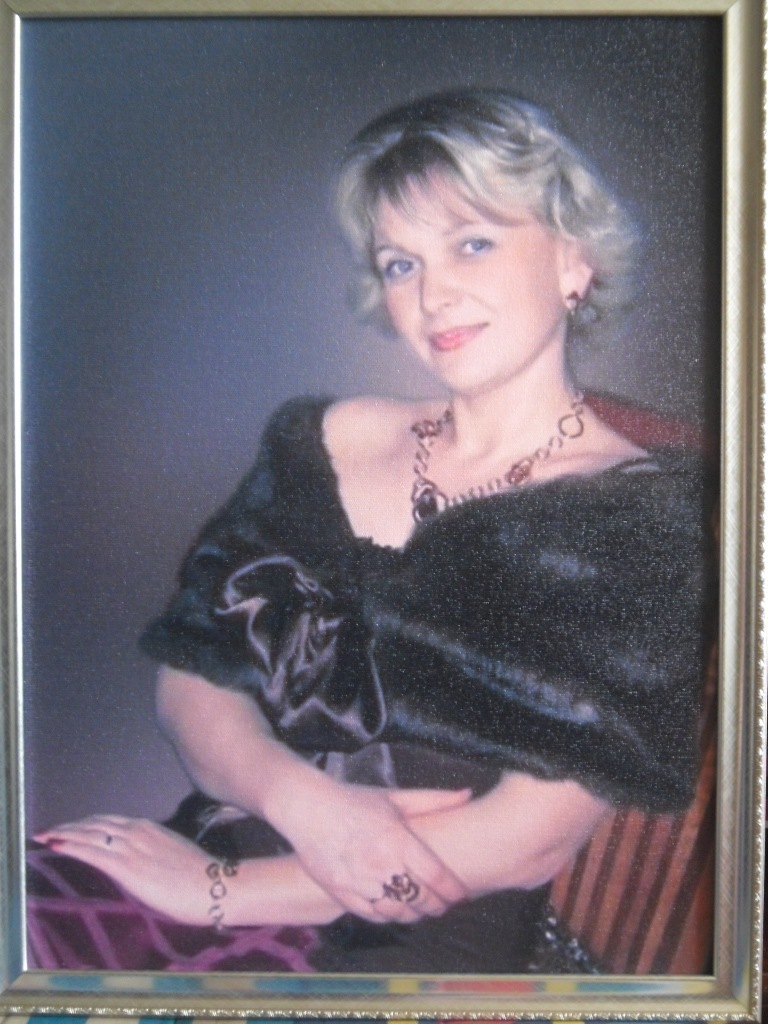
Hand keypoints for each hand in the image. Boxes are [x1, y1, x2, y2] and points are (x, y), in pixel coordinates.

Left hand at [34, 815, 214, 925]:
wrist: (214, 886)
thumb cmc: (199, 877)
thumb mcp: (172, 854)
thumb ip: (152, 852)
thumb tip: (139, 861)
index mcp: (148, 828)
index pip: (108, 821)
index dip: (84, 824)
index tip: (68, 828)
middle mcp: (136, 831)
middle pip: (93, 823)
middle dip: (68, 827)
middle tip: (48, 831)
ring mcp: (131, 846)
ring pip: (87, 833)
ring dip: (62, 834)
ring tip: (43, 836)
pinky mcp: (127, 865)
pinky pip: (90, 851)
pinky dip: (69, 845)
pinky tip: (54, 845)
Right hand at [271, 782, 470, 923]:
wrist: (307, 807)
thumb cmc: (354, 800)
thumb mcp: (395, 797)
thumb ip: (433, 800)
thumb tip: (468, 794)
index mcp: (398, 839)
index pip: (437, 876)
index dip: (454, 891)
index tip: (461, 895)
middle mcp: (381, 864)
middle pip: (420, 900)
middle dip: (437, 906)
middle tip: (443, 904)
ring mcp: (360, 881)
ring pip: (398, 913)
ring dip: (414, 915)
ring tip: (420, 908)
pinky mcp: (341, 893)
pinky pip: (373, 916)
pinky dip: (388, 917)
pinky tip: (394, 910)